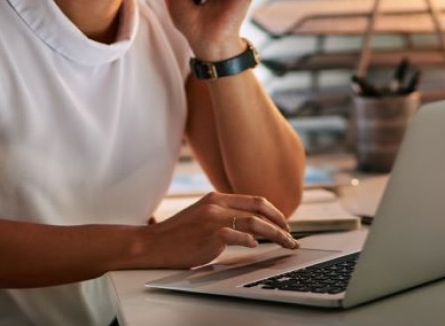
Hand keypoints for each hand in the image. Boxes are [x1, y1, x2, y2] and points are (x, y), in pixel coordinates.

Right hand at [145, 192, 298, 268]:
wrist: (154, 244)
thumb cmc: (179, 234)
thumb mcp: (203, 215)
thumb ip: (224, 214)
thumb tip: (251, 227)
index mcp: (217, 198)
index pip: (254, 199)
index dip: (273, 211)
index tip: (284, 222)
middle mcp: (217, 204)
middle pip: (259, 209)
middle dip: (280, 221)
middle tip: (291, 234)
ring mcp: (213, 218)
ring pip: (254, 223)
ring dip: (274, 234)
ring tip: (285, 243)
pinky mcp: (209, 234)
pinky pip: (236, 236)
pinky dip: (249, 241)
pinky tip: (256, 246)